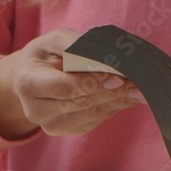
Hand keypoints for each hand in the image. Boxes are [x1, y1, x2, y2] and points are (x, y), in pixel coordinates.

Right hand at [0, 28, 145, 138]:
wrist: (29, 79)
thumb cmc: (45, 55)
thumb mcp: (53, 40)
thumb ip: (75, 44)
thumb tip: (105, 56)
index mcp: (28, 83)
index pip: (65, 88)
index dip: (92, 83)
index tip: (118, 77)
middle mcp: (37, 110)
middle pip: (83, 102)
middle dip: (114, 91)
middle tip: (141, 82)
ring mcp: (52, 124)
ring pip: (94, 113)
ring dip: (120, 100)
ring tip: (141, 89)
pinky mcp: (69, 130)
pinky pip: (97, 119)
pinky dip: (115, 106)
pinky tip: (128, 95)